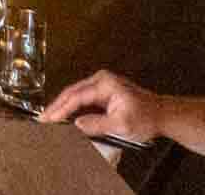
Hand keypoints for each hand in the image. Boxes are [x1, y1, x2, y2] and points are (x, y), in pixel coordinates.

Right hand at [42, 70, 164, 142]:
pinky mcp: (103, 91)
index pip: (76, 96)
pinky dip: (72, 107)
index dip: (60, 109)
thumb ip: (97, 124)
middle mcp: (100, 80)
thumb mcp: (122, 125)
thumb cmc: (145, 118)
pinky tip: (65, 115)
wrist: (162, 114)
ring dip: (63, 106)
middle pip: (72, 92)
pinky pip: (83, 98)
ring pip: (76, 95)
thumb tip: (76, 124)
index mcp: (104, 84)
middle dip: (57, 106)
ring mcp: (102, 84)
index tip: (48, 119)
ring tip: (50, 118)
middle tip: (43, 119)